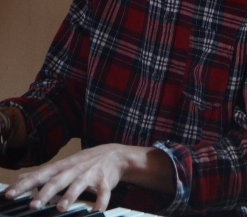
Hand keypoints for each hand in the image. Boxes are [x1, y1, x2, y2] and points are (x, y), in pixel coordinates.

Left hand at [4, 144, 172, 211]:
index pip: (40, 175)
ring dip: (70, 196)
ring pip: (78, 185)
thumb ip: (42, 173)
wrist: (115, 155)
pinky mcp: (105, 182)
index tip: (10, 194)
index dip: (25, 185)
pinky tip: (96, 211)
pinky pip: (103, 193)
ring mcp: (90, 174)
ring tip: (61, 208)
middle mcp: (74, 169)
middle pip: (57, 180)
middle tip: (33, 205)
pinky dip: (100, 202)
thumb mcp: (63, 164)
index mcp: (62, 166)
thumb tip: (19, 180)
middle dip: (45, 193)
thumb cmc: (84, 162)